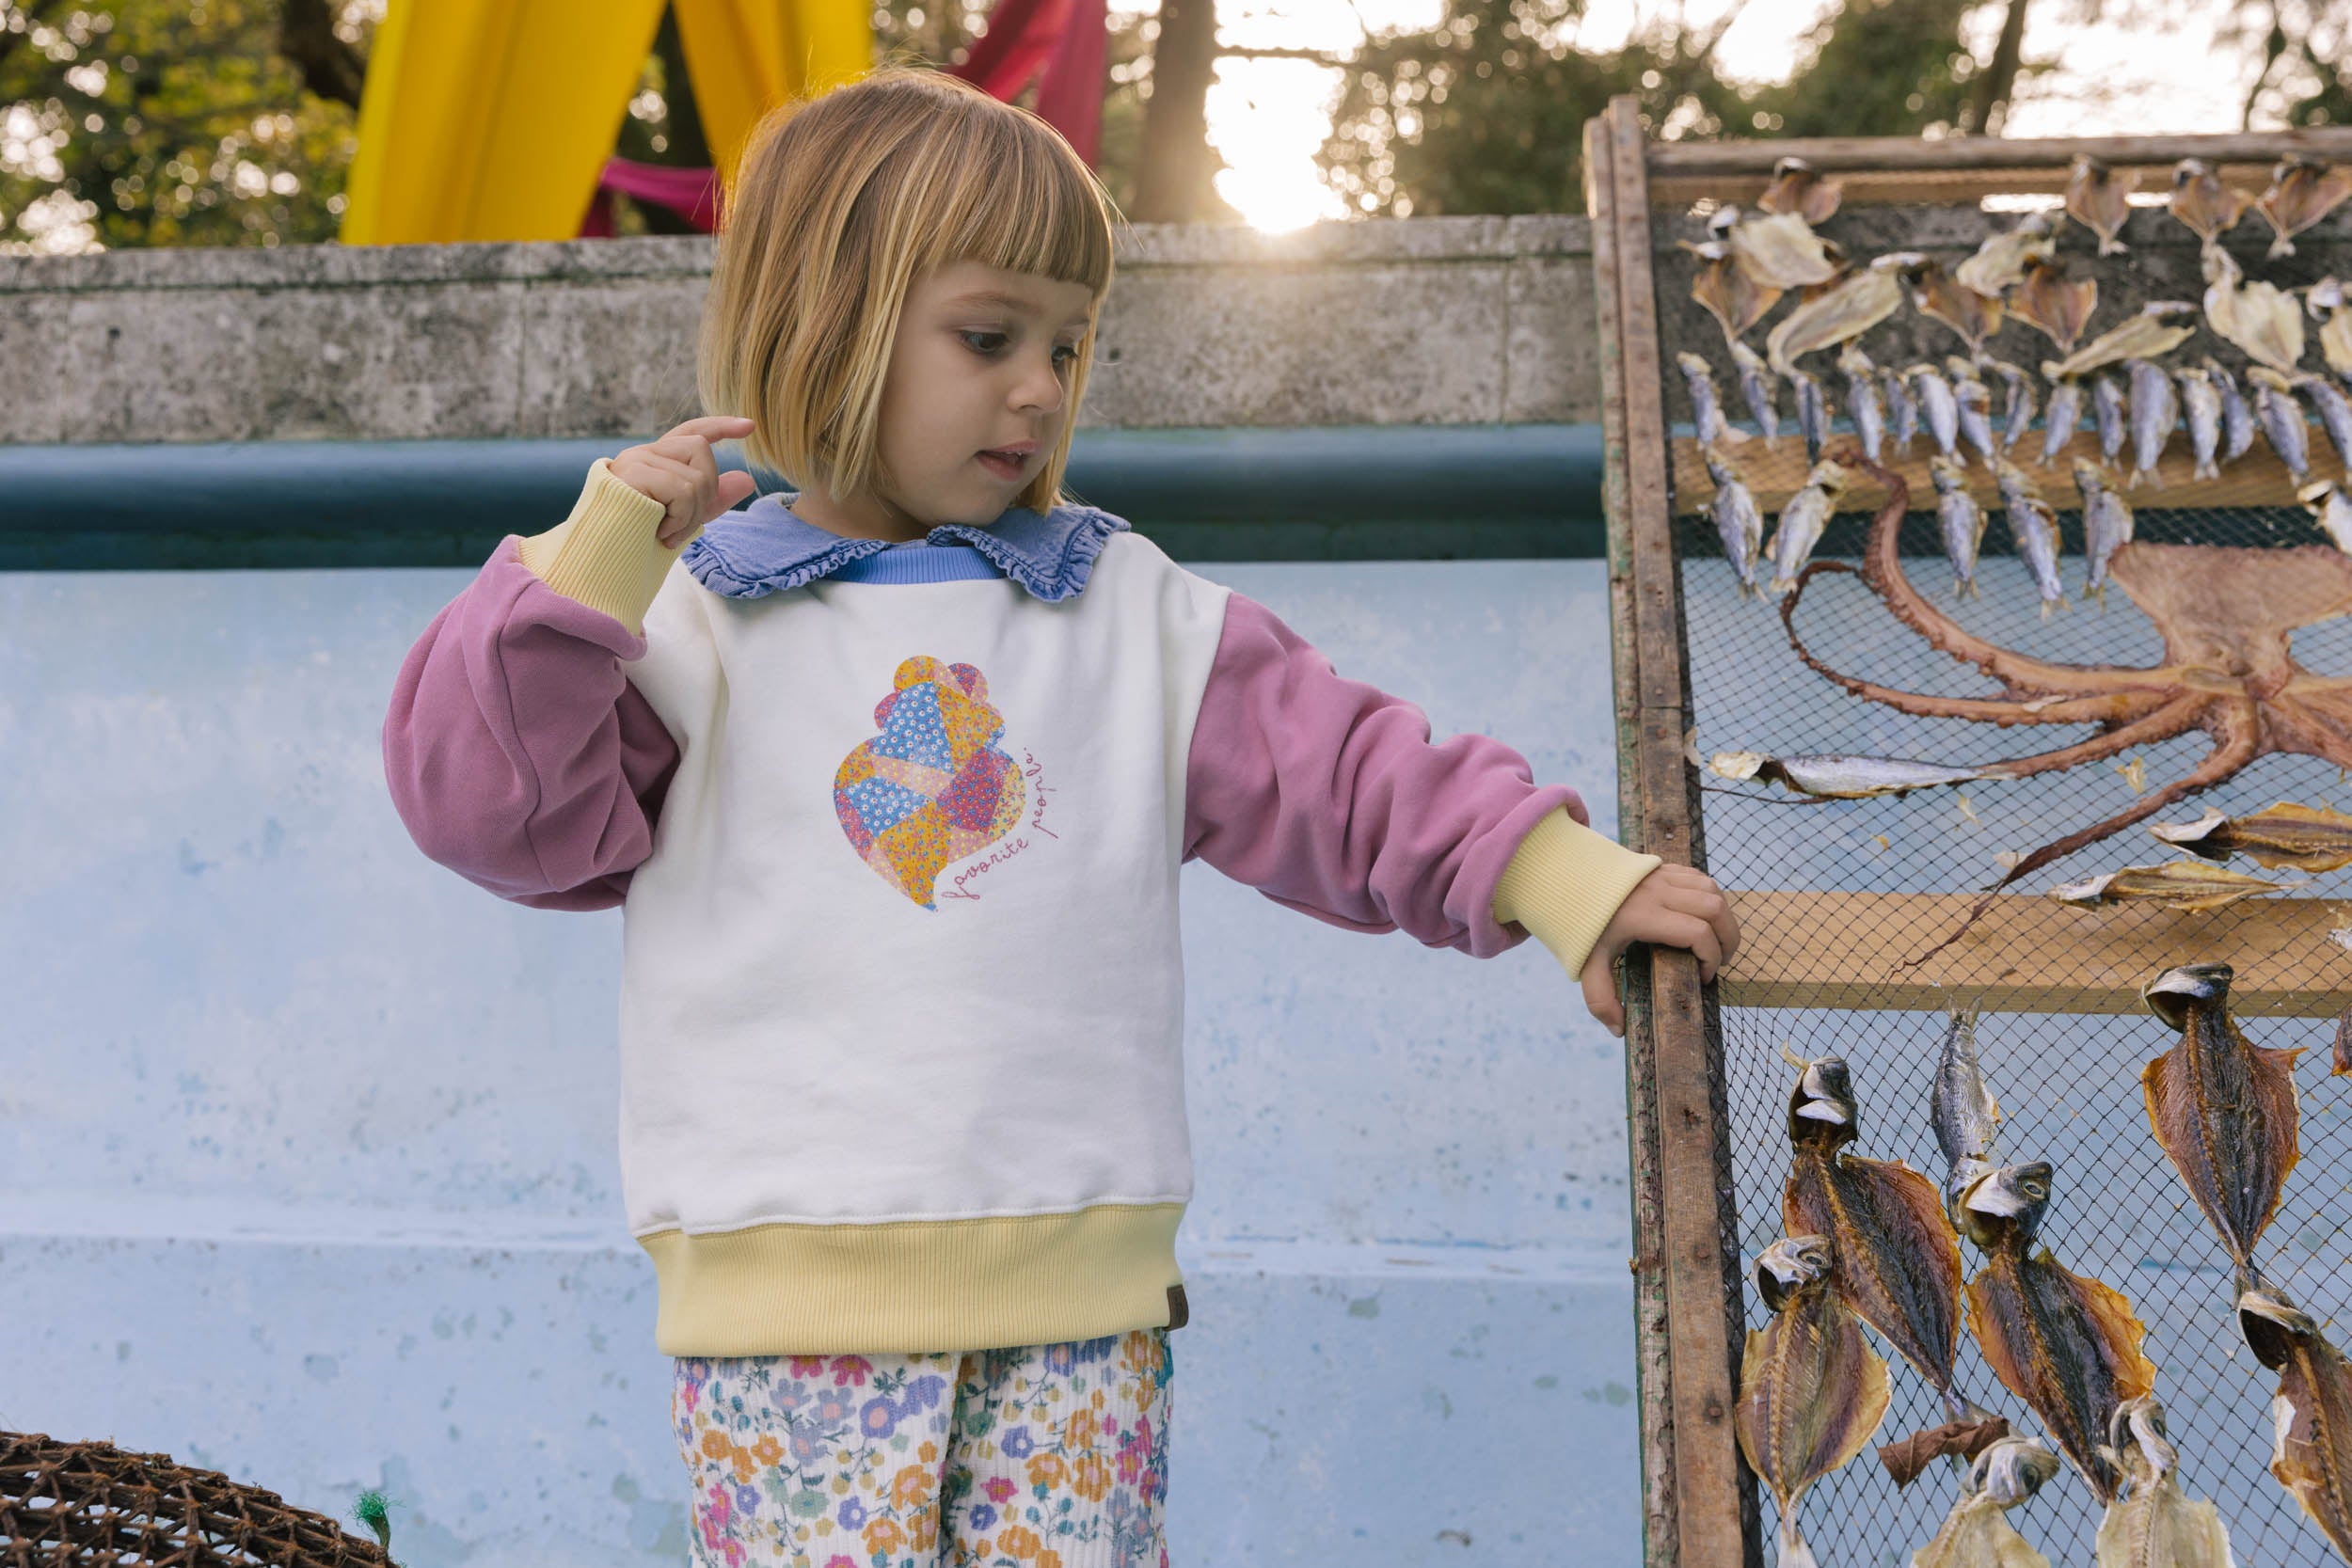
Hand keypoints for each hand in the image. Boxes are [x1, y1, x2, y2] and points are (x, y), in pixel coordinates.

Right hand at [611, 415, 760, 549]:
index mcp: (656, 460)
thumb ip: (714, 498)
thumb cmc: (638, 540)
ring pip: (695, 476)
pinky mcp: (631, 473)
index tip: (749, 426)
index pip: (691, 432)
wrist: (604, 560)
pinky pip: (681, 490)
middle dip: (707, 493)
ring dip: (691, 515)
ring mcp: (636, 460)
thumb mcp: (686, 517)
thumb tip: (747, 479)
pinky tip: (659, 533)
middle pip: (701, 449)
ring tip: (668, 533)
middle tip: (684, 526)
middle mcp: (644, 453)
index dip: (720, 426)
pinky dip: (679, 519)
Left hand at [1576, 863, 1739, 1038]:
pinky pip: (1700, 878)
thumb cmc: (1578, 924)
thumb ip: (1600, 999)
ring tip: (1716, 942)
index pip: (1696, 932)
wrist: (1566, 880)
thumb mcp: (1586, 963)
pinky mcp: (1663, 867)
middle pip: (1714, 909)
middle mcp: (1657, 891)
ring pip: (1713, 890)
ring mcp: (1661, 875)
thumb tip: (1618, 1030)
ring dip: (1723, 918)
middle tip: (1720, 962)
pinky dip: (1711, 898)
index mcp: (1642, 916)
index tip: (1704, 976)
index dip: (1711, 957)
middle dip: (1727, 939)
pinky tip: (1702, 919)